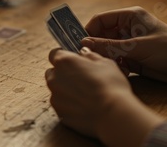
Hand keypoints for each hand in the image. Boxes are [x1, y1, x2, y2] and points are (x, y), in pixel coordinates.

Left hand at [46, 48, 163, 146]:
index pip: (54, 53)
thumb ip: (90, 56)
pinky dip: (69, 104)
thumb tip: (83, 53)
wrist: (113, 114)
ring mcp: (55, 96)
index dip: (65, 56)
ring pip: (57, 89)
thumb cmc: (110, 85)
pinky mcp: (59, 112)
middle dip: (63, 73)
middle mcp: (54, 78)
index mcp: (64, 61)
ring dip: (66, 89)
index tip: (74, 61)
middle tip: (81, 78)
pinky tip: (84, 106)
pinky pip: (61, 104)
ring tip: (85, 94)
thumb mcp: (105, 63)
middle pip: (53, 72)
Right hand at [81, 7, 166, 84]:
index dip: (89, 31)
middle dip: (96, 47)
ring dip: (106, 58)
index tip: (79, 45)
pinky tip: (121, 71)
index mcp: (129, 16)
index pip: (100, 20)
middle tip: (89, 59)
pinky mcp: (133, 57)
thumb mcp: (138, 47)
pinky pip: (115, 60)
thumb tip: (83, 43)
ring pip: (107, 49)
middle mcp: (127, 28)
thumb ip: (109, 46)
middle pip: (101, 35)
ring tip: (109, 66)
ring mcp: (129, 43)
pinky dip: (115, 66)